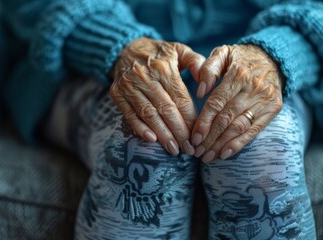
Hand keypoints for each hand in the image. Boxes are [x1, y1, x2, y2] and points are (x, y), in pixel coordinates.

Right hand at [110, 37, 204, 154]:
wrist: (125, 48)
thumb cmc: (159, 53)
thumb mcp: (179, 50)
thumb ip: (197, 63)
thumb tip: (206, 85)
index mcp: (164, 67)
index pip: (180, 98)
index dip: (190, 118)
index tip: (198, 134)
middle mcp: (145, 77)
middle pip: (165, 109)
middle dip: (178, 131)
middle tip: (189, 149)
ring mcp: (129, 86)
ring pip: (148, 114)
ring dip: (162, 134)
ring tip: (174, 149)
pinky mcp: (117, 94)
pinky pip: (129, 114)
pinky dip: (139, 128)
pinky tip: (151, 139)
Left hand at [191, 45, 283, 161]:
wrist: (273, 57)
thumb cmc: (240, 58)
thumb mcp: (223, 53)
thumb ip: (209, 69)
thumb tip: (200, 91)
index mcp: (237, 75)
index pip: (217, 103)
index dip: (204, 122)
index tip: (193, 137)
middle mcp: (252, 89)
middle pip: (227, 119)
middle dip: (210, 138)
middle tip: (196, 151)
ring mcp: (264, 101)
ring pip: (239, 127)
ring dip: (221, 144)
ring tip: (206, 156)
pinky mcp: (273, 109)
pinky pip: (254, 131)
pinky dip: (239, 144)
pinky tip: (224, 154)